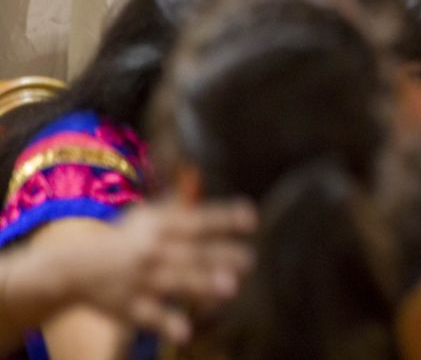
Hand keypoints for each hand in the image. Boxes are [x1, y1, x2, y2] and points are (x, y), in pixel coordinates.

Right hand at [66, 199, 254, 340]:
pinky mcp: (130, 307)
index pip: (197, 220)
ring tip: (230, 288)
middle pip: (192, 252)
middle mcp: (152, 251)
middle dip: (220, 256)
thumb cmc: (120, 238)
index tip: (250, 218)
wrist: (72, 267)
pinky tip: (185, 332)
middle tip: (249, 260)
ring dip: (202, 284)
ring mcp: (141, 280)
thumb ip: (177, 207)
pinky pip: (150, 316)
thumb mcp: (145, 216)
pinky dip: (166, 324)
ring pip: (176, 282)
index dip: (224, 218)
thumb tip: (200, 185)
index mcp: (159, 227)